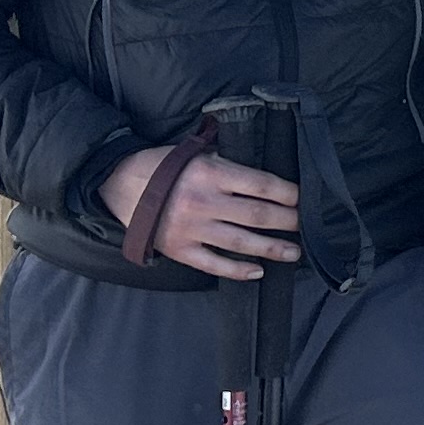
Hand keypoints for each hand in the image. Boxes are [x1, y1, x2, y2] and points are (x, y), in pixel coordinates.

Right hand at [100, 142, 300, 278]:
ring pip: (242, 243)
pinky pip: (215, 264)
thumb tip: (262, 178)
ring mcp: (192, 229)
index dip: (287, 193)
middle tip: (305, 225)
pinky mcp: (180, 250)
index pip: (260, 185)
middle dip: (288, 221)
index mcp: (210, 172)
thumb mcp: (195, 153)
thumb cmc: (162, 166)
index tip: (302, 198)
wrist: (118, 186)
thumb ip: (226, 164)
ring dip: (273, 248)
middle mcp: (204, 202)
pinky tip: (258, 270)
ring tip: (294, 252)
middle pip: (257, 215)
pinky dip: (238, 270)